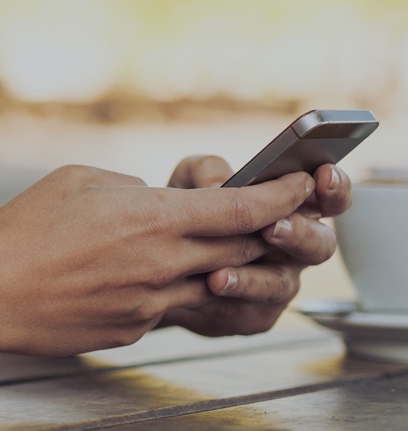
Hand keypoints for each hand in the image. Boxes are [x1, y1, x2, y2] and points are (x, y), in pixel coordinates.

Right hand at [0, 165, 314, 356]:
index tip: (301, 185)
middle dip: (262, 231)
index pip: (245, 210)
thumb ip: (132, 188)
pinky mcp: (131, 331)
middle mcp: (160, 265)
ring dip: (219, 265)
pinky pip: (168, 309)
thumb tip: (157, 199)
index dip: (283, 197)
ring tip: (200, 249)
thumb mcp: (78, 180)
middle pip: (243, 249)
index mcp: (151, 219)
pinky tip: (138, 277)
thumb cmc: (20, 231)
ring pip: (212, 284)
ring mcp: (148, 304)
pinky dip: (168, 290)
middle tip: (265, 216)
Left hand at [159, 156, 350, 335]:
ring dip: (253, 278)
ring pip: (280, 285)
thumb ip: (208, 171)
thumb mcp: (189, 180)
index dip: (334, 189)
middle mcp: (294, 250)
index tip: (323, 176)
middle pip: (320, 245)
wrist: (152, 263)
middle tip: (272, 226)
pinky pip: (247, 312)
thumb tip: (219, 183)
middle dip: (299, 234)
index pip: (329, 199)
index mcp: (293, 211)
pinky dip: (225, 300)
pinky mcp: (252, 315)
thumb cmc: (184, 212)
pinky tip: (206, 288)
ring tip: (220, 274)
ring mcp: (277, 284)